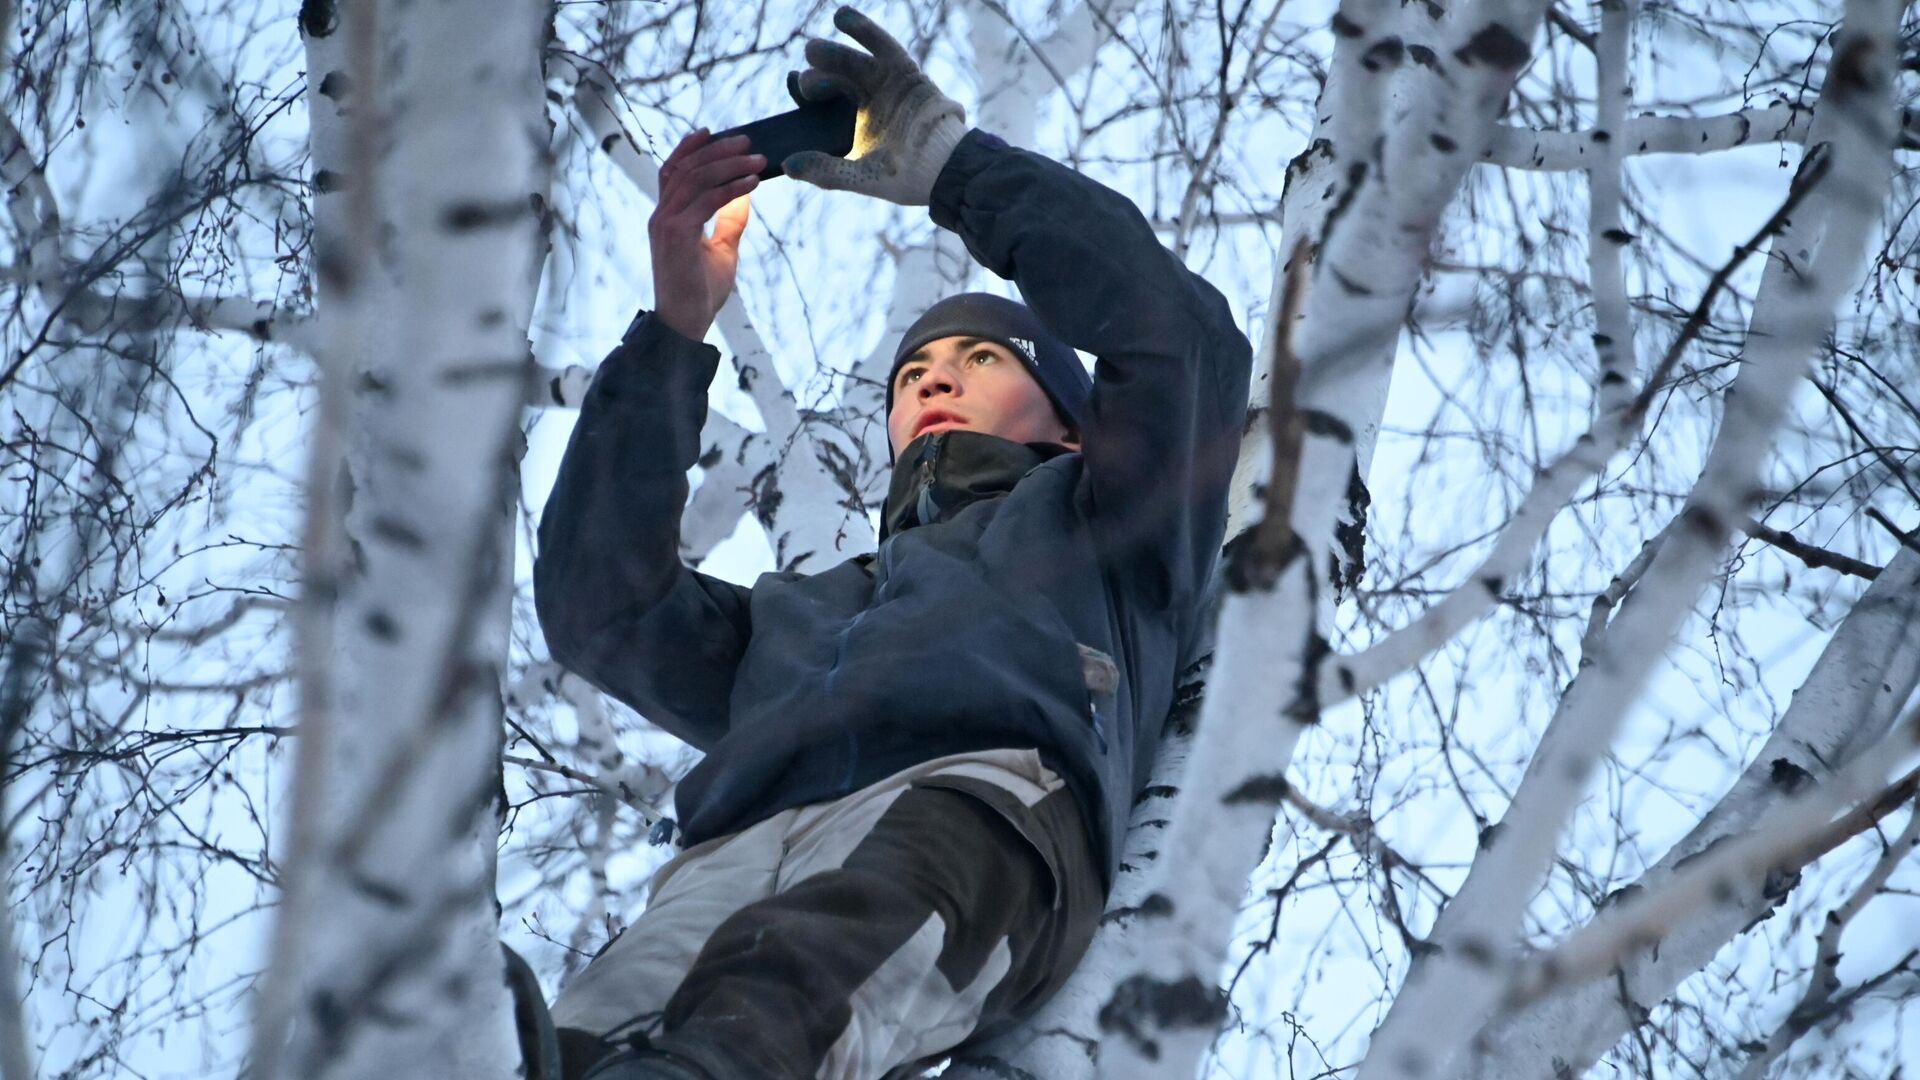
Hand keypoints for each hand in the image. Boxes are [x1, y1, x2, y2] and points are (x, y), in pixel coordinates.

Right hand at [649, 129, 763, 340]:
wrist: (686, 323)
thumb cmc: (700, 290)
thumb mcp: (722, 249)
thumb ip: (730, 221)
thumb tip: (745, 194)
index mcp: (666, 216)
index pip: (672, 171)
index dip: (690, 148)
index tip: (713, 132)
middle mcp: (661, 215)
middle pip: (686, 167)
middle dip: (717, 150)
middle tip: (748, 141)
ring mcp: (665, 223)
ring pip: (695, 178)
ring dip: (728, 164)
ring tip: (757, 160)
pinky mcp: (676, 234)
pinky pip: (706, 201)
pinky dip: (730, 188)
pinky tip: (752, 182)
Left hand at [784, 7, 966, 205]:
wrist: (945, 169)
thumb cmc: (907, 177)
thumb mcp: (861, 175)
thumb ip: (826, 170)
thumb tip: (788, 164)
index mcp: (853, 123)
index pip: (823, 101)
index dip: (806, 91)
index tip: (793, 83)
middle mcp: (867, 99)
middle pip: (834, 78)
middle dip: (817, 77)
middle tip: (806, 82)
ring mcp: (885, 83)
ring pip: (852, 60)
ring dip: (832, 53)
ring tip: (813, 50)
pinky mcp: (904, 70)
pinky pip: (882, 45)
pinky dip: (863, 29)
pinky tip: (842, 17)